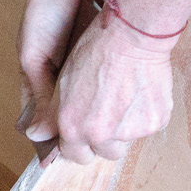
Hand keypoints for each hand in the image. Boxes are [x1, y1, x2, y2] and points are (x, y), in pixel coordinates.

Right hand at [17, 0, 104, 147]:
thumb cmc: (45, 15)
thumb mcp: (35, 57)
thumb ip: (39, 94)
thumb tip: (35, 133)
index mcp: (38, 83)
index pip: (46, 122)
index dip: (56, 140)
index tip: (66, 155)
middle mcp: (60, 80)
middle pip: (71, 118)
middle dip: (82, 130)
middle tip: (96, 141)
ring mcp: (81, 70)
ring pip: (92, 106)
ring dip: (100, 116)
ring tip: (112, 128)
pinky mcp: (99, 59)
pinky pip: (106, 87)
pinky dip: (113, 96)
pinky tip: (123, 104)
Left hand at [39, 4, 178, 163]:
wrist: (132, 35)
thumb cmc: (95, 52)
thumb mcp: (62, 82)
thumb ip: (49, 115)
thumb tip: (35, 135)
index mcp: (74, 127)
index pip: (75, 155)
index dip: (79, 142)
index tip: (84, 129)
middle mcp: (100, 135)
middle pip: (104, 152)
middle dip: (105, 138)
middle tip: (107, 111)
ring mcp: (129, 131)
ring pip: (127, 140)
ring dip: (125, 126)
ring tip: (123, 96)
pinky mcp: (155, 123)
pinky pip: (149, 128)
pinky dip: (146, 114)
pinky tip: (139, 90)